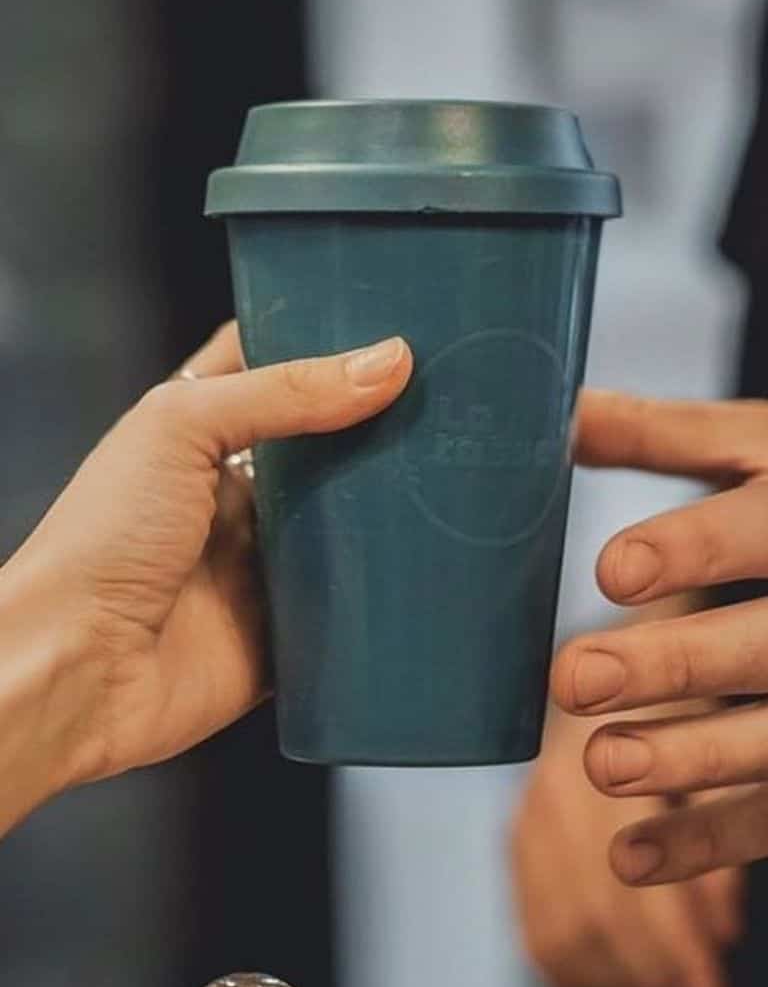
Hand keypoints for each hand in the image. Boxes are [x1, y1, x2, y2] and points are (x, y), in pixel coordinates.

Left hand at [0, 324, 409, 833]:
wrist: (77, 670)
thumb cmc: (99, 543)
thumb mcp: (180, 430)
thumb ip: (286, 392)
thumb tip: (389, 361)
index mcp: (203, 431)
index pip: (276, 364)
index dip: (329, 337)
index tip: (400, 316)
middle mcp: (241, 491)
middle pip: (334, 441)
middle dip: (389, 421)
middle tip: (459, 393)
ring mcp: (270, 559)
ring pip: (359, 520)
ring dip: (402, 503)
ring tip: (472, 465)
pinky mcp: (295, 626)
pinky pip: (362, 601)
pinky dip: (398, 586)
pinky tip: (446, 556)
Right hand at [512, 703, 743, 986]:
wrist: (633, 655)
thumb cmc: (693, 694)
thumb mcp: (723, 728)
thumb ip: (721, 818)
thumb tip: (722, 921)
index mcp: (601, 752)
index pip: (621, 874)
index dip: (673, 938)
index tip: (717, 979)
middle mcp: (554, 788)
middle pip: (589, 914)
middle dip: (654, 975)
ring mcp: (529, 820)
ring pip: (559, 933)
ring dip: (622, 984)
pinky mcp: (522, 847)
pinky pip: (540, 934)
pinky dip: (586, 980)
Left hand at [551, 393, 767, 882]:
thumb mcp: (760, 443)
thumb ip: (658, 434)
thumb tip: (545, 411)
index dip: (699, 549)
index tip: (614, 570)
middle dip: (682, 665)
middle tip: (575, 677)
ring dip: (700, 757)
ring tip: (602, 763)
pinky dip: (717, 839)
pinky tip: (632, 855)